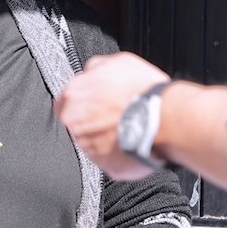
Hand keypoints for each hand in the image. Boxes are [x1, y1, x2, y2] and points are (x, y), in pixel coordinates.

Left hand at [54, 52, 169, 180]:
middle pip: (79, 124)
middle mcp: (76, 125)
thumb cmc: (142, 90)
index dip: (82, 102)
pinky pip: (111, 160)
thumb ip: (97, 67)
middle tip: (118, 114)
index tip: (98, 102)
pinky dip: (121, 152)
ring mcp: (91, 148)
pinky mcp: (107, 166)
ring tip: (131, 127)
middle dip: (95, 121)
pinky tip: (135, 140)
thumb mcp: (118, 61)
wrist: (162, 119)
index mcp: (74, 96)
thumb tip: (92, 71)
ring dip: (109, 136)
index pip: (64, 102)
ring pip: (95, 143)